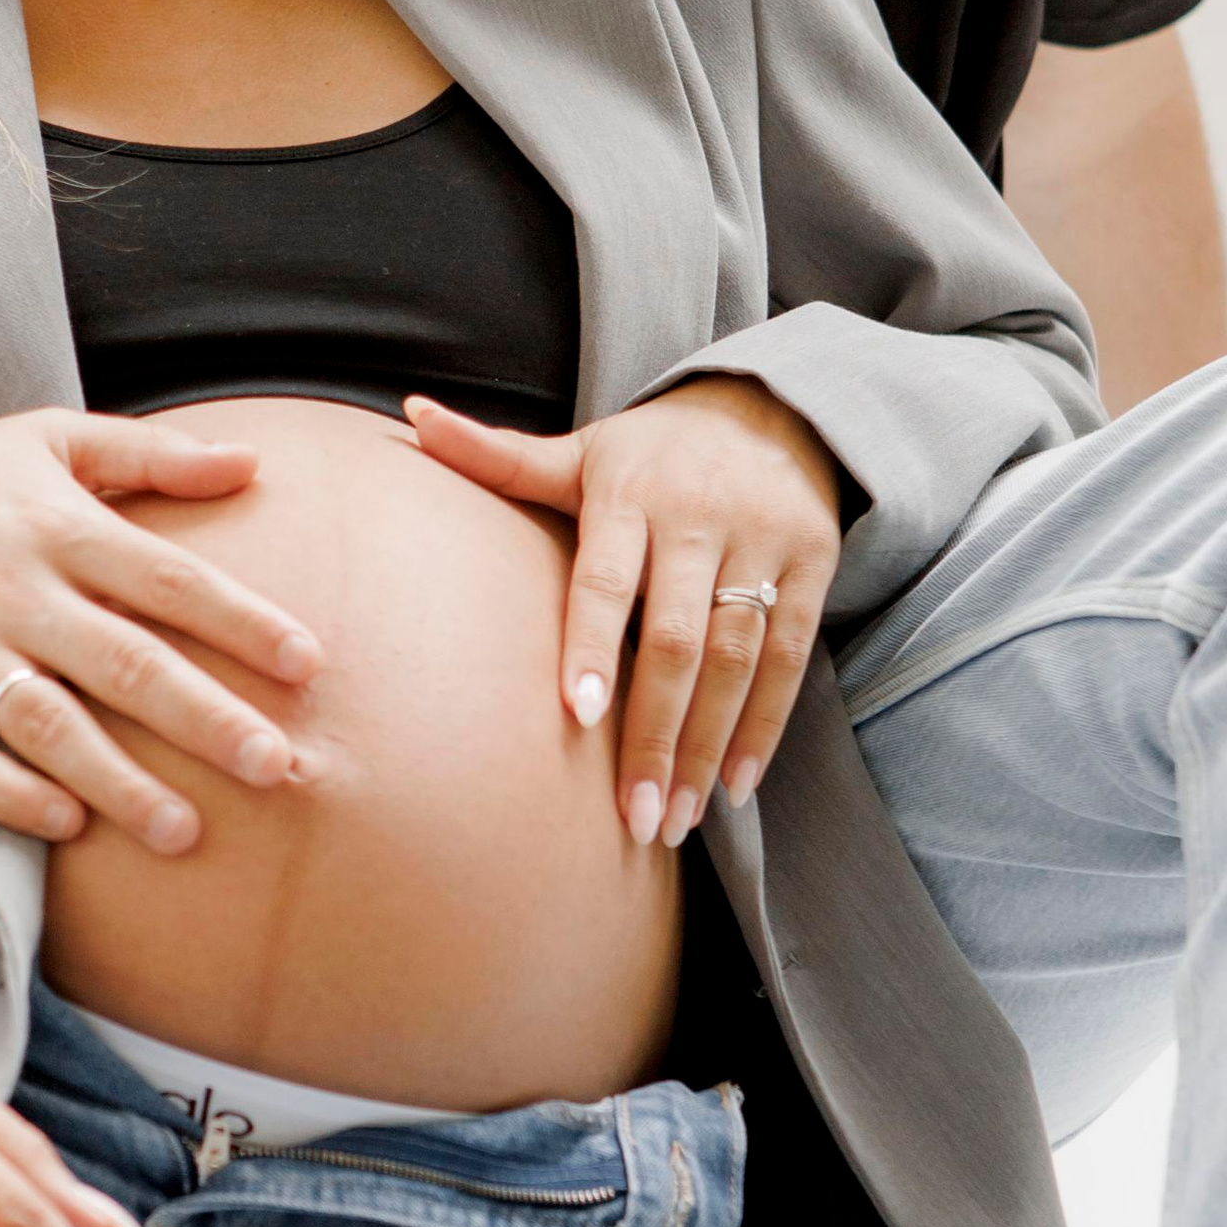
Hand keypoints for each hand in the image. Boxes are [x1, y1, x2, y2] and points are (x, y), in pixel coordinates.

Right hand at [0, 395, 322, 854]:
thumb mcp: (47, 438)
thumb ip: (151, 455)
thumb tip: (255, 461)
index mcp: (58, 526)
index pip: (168, 578)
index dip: (241, 621)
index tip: (309, 665)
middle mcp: (10, 589)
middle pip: (124, 661)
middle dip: (205, 719)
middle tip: (280, 771)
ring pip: (47, 724)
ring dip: (119, 780)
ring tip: (188, 832)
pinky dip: (10, 793)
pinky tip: (68, 824)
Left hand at [405, 377, 841, 845]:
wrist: (773, 407)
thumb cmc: (652, 451)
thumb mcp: (582, 450)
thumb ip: (500, 456)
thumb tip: (411, 417)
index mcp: (631, 494)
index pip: (606, 580)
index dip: (593, 646)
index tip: (576, 715)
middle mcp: (700, 518)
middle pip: (677, 640)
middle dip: (655, 734)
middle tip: (635, 817)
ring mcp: (762, 542)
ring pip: (737, 659)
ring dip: (709, 746)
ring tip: (679, 820)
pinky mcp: (815, 562)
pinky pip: (790, 657)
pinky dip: (765, 727)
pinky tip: (737, 787)